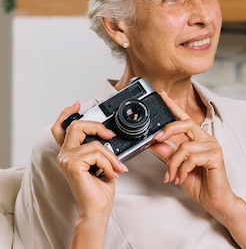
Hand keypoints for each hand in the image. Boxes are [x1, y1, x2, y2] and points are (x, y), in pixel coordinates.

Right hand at [51, 102, 127, 219]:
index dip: (67, 114)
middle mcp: (65, 154)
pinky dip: (109, 162)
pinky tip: (110, 173)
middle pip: (77, 126)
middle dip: (97, 127)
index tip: (77, 105)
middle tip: (110, 136)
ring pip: (95, 143)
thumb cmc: (99, 189)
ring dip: (111, 156)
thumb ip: (100, 149)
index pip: (61, 128)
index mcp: (70, 152)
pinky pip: (97, 153)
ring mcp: (66, 158)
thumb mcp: (102, 163)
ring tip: (115, 168)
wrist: (97, 208)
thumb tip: (110, 137)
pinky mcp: (72, 164)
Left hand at [151, 91, 237, 216]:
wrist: (214, 200)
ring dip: (173, 164)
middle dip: (168, 130)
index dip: (173, 106)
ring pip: (184, 147)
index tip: (162, 95)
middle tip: (156, 139)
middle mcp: (206, 139)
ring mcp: (212, 146)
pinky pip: (191, 158)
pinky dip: (182, 170)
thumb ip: (167, 155)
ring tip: (171, 176)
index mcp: (197, 139)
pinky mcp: (216, 156)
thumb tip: (154, 144)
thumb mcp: (177, 168)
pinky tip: (181, 178)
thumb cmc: (200, 184)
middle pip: (186, 124)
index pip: (184, 119)